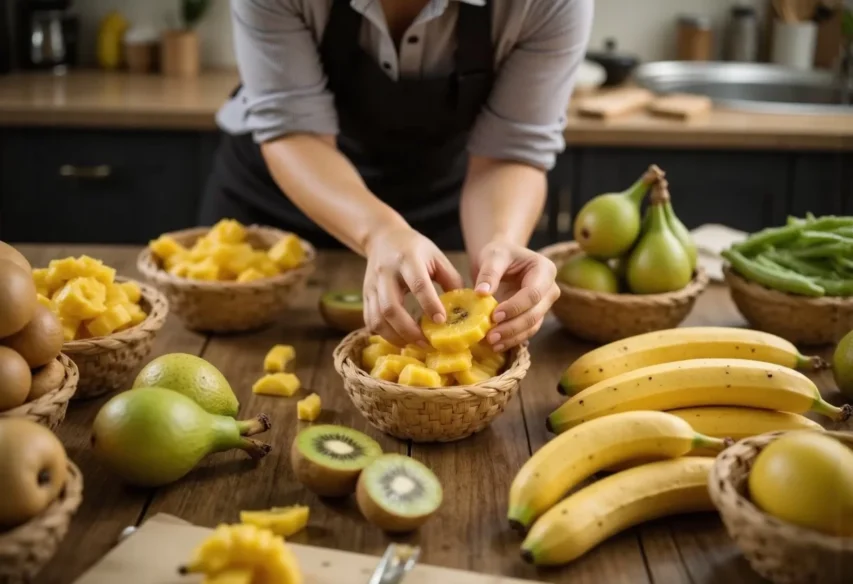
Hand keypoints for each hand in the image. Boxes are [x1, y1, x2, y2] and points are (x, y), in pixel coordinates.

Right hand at [363, 227, 463, 346]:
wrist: (383, 238)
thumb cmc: (416, 248)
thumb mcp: (437, 256)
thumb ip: (451, 279)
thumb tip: (464, 308)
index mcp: (408, 259)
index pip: (418, 284)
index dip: (430, 305)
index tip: (441, 322)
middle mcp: (387, 273)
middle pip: (391, 307)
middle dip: (408, 330)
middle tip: (426, 343)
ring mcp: (373, 285)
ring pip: (377, 317)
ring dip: (395, 336)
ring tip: (414, 344)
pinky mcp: (366, 295)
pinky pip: (370, 320)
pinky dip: (384, 334)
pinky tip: (399, 338)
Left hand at [473, 241, 559, 350]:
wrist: (501, 260)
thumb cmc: (500, 253)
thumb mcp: (493, 256)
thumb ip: (489, 273)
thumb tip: (482, 293)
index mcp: (545, 270)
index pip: (533, 294)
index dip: (515, 307)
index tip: (495, 316)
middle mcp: (550, 290)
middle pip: (535, 314)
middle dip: (512, 327)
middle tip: (490, 336)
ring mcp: (544, 306)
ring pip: (532, 327)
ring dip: (512, 337)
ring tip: (491, 343)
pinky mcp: (534, 317)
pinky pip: (526, 332)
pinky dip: (511, 340)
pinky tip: (496, 345)